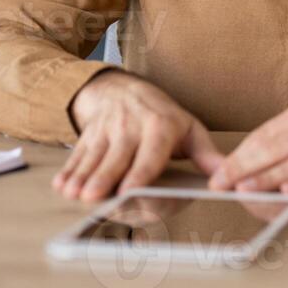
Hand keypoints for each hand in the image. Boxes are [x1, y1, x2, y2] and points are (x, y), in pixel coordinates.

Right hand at [52, 71, 225, 202]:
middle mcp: (132, 128)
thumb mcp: (189, 128)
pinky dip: (68, 171)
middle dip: (104, 178)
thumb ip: (206, 154)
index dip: (139, 172)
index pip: (150, 154)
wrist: (123, 89)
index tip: (129, 190)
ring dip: (82, 177)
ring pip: (94, 158)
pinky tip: (60, 186)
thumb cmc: (162, 115)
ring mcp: (107, 130)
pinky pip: (77, 155)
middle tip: (93, 198)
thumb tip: (227, 177)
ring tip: (72, 195)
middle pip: (117, 159)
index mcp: (161, 127)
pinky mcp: (88, 135)